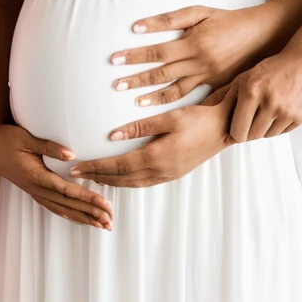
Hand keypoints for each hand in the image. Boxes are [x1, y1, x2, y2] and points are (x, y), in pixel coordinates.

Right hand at [0, 118, 112, 229]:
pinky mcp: (33, 189)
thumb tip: (72, 156)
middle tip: (110, 221)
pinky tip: (80, 219)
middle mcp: (35, 187)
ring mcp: (33, 190)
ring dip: (82, 217)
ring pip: (62, 209)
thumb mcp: (26, 138)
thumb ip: (50, 147)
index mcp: (36, 175)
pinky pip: (53, 206)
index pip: (67, 190)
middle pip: (68, 204)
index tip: (105, 204)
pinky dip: (69, 214)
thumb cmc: (7, 138)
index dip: (87, 198)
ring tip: (100, 225)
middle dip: (90, 213)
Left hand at [68, 91, 235, 188]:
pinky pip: (143, 182)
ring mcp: (168, 175)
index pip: (118, 166)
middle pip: (121, 179)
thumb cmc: (198, 119)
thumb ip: (140, 127)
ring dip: (111, 182)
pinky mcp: (173, 174)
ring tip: (93, 178)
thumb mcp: (169, 118)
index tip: (77, 167)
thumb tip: (113, 135)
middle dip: (97, 177)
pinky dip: (127, 182)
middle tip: (77, 175)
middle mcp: (161, 170)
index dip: (96, 167)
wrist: (224, 129)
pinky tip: (120, 177)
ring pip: (132, 184)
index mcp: (157, 156)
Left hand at [109, 5, 262, 108]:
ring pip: (176, 90)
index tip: (114, 60)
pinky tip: (163, 110)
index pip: (156, 51)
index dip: (134, 56)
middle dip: (137, 80)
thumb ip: (169, 19)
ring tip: (135, 102)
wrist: (261, 35)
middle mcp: (199, 62)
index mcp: (193, 43)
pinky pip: (193, 97)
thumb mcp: (199, 12)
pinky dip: (176, 104)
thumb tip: (139, 26)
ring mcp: (208, 77)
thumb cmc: (226, 20)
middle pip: (161, 73)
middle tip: (116, 85)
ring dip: (153, 97)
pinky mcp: (217, 85)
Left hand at [207, 49, 301, 141]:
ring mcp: (286, 111)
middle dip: (249, 130)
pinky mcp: (299, 117)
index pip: (238, 131)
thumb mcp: (244, 78)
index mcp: (251, 92)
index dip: (235, 132)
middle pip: (252, 136)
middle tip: (251, 120)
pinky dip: (277, 126)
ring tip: (265, 112)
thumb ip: (230, 97)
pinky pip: (281, 132)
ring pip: (267, 135)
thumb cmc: (270, 70)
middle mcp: (269, 103)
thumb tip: (215, 118)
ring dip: (264, 128)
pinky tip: (278, 110)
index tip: (236, 129)